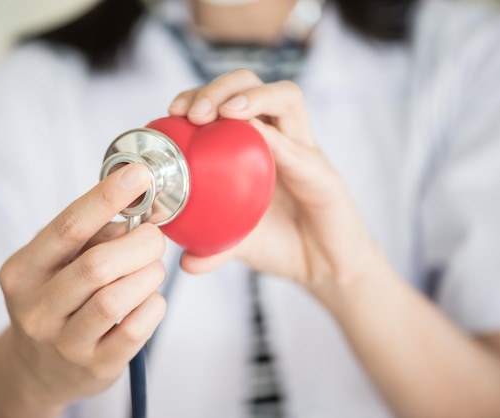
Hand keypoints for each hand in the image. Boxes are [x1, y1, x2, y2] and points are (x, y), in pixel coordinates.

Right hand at [0, 163, 165, 405]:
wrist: (38, 371)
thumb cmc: (55, 301)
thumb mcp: (55, 265)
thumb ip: (91, 236)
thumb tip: (139, 213)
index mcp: (22, 271)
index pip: (67, 228)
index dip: (107, 198)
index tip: (139, 174)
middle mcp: (36, 309)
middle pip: (97, 265)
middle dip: (140, 242)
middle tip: (155, 236)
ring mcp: (64, 343)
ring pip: (116, 298)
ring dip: (147, 274)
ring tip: (151, 269)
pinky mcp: (95, 367)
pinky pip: (135, 329)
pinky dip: (153, 305)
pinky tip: (149, 298)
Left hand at [168, 69, 375, 286]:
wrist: (325, 268)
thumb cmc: (282, 244)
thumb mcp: (239, 244)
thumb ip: (213, 248)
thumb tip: (185, 263)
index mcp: (256, 145)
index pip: (228, 99)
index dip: (199, 94)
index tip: (173, 110)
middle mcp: (281, 138)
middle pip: (254, 84)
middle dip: (220, 87)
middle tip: (193, 112)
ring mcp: (307, 152)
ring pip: (286, 97)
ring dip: (252, 96)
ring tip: (224, 111)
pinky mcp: (326, 175)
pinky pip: (300, 149)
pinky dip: (275, 138)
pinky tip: (255, 135)